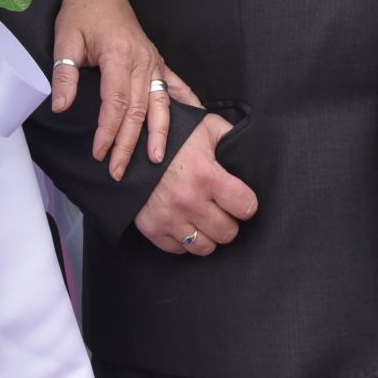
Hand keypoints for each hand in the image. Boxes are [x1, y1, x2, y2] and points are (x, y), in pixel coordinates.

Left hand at [51, 0, 200, 178]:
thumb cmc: (80, 13)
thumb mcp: (65, 41)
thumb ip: (65, 75)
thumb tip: (62, 107)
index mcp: (119, 55)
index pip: (116, 103)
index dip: (108, 131)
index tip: (99, 153)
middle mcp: (141, 60)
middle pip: (139, 110)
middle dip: (129, 143)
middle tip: (119, 170)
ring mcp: (153, 60)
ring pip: (160, 103)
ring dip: (158, 133)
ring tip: (156, 160)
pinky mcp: (157, 60)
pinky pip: (176, 86)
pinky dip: (187, 104)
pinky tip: (195, 122)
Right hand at [133, 113, 257, 255]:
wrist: (127, 144)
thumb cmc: (171, 136)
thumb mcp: (205, 127)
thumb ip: (230, 137)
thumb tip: (249, 148)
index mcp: (206, 176)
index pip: (246, 207)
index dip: (247, 204)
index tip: (240, 200)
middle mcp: (188, 201)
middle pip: (228, 233)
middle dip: (228, 221)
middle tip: (221, 209)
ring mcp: (169, 218)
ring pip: (205, 247)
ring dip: (207, 234)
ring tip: (203, 218)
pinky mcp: (152, 228)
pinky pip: (179, 250)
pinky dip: (184, 240)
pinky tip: (184, 222)